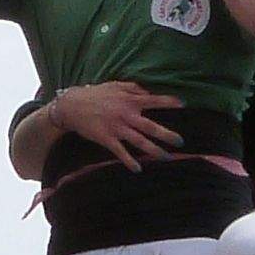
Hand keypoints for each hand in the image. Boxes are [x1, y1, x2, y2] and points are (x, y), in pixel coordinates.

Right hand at [48, 82, 184, 170]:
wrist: (71, 106)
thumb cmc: (95, 94)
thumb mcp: (115, 85)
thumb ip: (133, 88)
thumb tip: (149, 92)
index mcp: (129, 100)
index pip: (153, 100)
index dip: (169, 102)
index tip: (183, 104)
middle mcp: (126, 115)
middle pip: (150, 126)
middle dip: (167, 135)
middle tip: (180, 142)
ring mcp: (116, 128)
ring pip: (139, 142)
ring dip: (154, 151)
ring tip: (166, 157)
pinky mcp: (106, 139)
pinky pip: (120, 152)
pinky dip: (129, 161)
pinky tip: (138, 169)